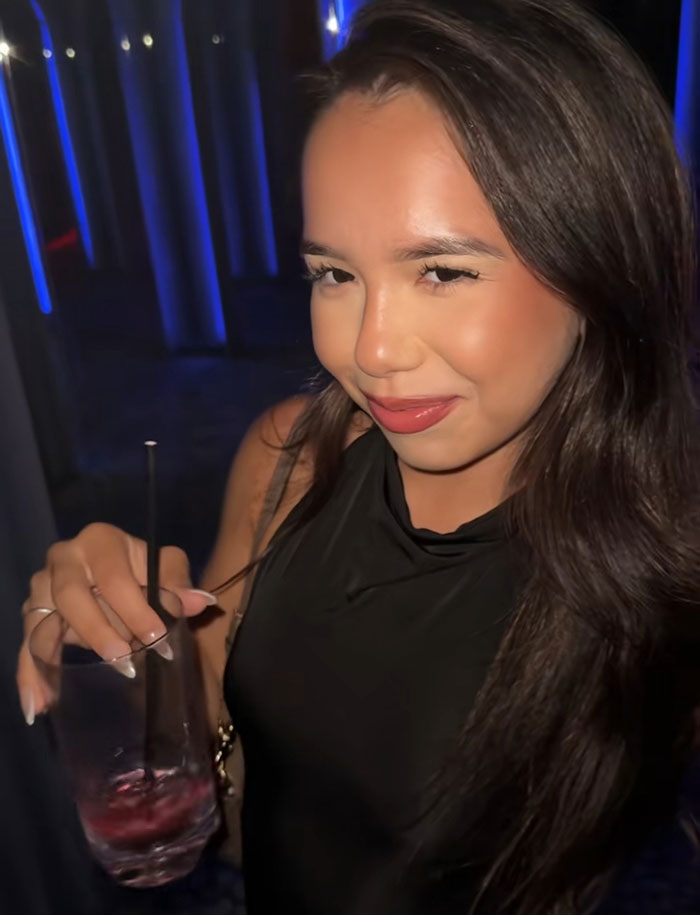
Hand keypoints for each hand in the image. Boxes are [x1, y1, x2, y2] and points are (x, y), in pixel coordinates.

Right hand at [16, 522, 216, 724]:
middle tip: (125, 662)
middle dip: (98, 631)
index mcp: (100, 541)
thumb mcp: (167, 569)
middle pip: (71, 595)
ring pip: (42, 620)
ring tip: (63, 694)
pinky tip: (38, 705)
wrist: (120, 574)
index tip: (157, 637)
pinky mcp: (35, 614)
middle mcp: (65, 558)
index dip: (135, 608)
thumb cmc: (144, 569)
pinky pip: (26, 645)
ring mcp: (43, 585)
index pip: (114, 576)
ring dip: (53, 658)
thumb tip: (199, 602)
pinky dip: (29, 675)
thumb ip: (179, 584)